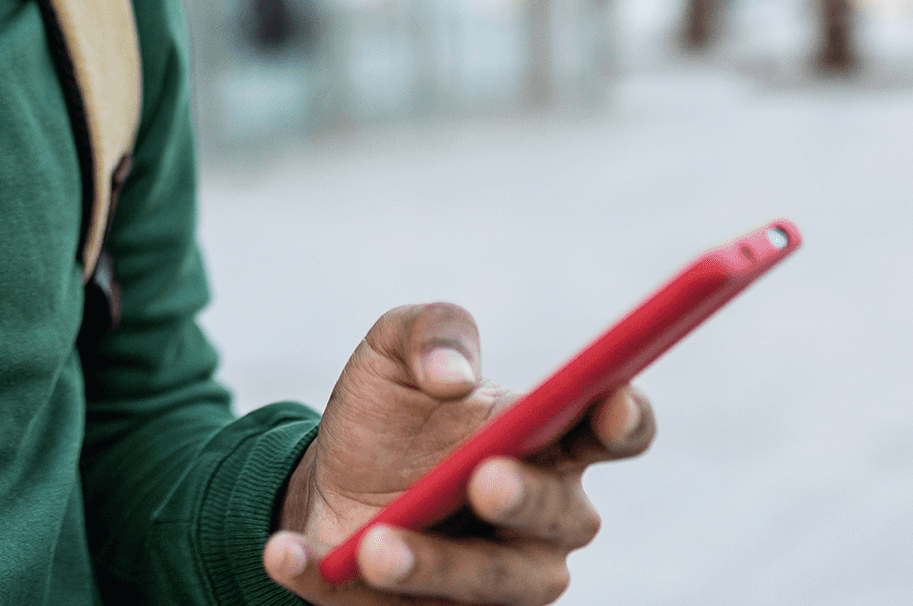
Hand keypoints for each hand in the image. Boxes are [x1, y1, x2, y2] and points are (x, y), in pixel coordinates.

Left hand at [261, 303, 654, 603]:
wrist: (327, 474)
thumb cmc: (389, 412)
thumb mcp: (394, 349)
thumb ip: (430, 332)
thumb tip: (453, 374)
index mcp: (551, 442)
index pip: (617, 431)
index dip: (625, 418)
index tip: (610, 400)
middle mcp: (543, 520)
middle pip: (563, 518)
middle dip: (526, 498)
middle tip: (483, 478)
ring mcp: (496, 578)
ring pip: (488, 584)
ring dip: (432, 565)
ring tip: (374, 546)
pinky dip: (331, 582)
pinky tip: (286, 556)